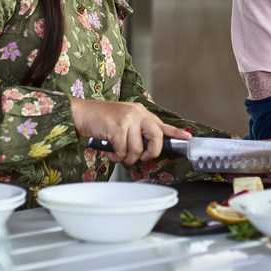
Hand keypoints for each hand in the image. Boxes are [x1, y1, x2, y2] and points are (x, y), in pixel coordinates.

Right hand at [70, 99, 191, 164]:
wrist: (81, 114)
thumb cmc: (101, 120)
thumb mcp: (123, 121)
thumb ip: (137, 131)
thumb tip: (148, 150)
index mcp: (140, 112)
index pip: (162, 124)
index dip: (176, 133)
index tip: (188, 138)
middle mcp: (137, 114)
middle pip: (156, 138)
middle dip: (150, 153)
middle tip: (141, 157)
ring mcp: (128, 119)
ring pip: (137, 149)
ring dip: (127, 157)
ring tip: (118, 153)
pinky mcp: (117, 127)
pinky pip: (123, 150)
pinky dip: (116, 156)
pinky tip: (110, 151)